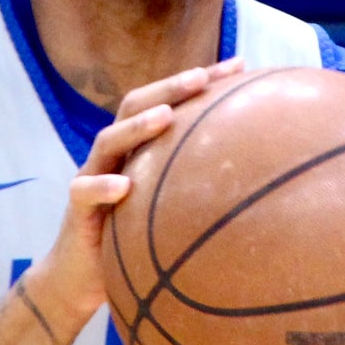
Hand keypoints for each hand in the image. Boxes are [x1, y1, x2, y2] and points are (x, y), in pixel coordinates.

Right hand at [22, 57, 244, 317]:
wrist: (81, 278)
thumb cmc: (135, 239)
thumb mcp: (173, 208)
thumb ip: (203, 186)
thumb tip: (268, 179)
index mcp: (140, 148)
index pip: (169, 102)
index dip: (201, 81)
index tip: (240, 66)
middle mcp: (116, 155)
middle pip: (135, 106)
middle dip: (169, 87)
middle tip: (201, 77)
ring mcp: (92, 177)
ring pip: (108, 141)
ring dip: (137, 127)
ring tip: (165, 116)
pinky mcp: (77, 210)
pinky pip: (84, 192)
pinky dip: (102, 186)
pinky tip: (122, 186)